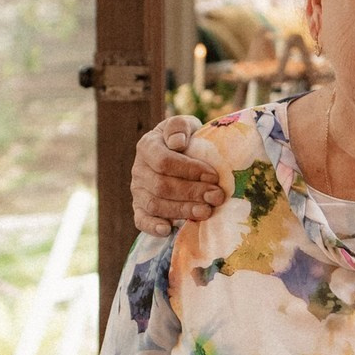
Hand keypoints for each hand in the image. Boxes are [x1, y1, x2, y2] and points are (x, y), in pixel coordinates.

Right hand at [131, 114, 223, 235]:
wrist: (179, 151)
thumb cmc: (185, 137)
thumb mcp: (185, 124)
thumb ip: (179, 127)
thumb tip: (177, 142)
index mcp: (147, 146)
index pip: (164, 161)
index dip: (189, 170)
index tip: (214, 176)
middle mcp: (139, 169)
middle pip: (162, 186)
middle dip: (192, 193)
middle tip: (217, 196)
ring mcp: (138, 190)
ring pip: (155, 205)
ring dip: (182, 210)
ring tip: (206, 211)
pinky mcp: (140, 208)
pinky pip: (141, 220)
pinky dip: (152, 227)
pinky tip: (168, 230)